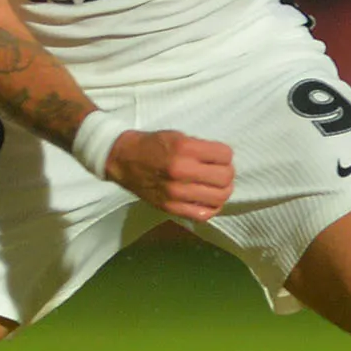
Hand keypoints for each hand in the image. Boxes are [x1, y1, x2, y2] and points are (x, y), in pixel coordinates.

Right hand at [102, 129, 233, 222]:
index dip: (225, 155)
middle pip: (225, 178)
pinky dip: (212, 208)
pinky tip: (207, 200)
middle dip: (227, 173)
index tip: (219, 157)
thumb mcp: (178, 136)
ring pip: (219, 197)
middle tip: (220, 172)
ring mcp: (176, 192)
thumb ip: (200, 148)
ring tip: (215, 186)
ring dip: (222, 191)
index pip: (225, 155)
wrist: (123, 159)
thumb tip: (223, 162)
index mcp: (184, 148)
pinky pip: (203, 214)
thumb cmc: (153, 145)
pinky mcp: (171, 207)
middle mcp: (181, 170)